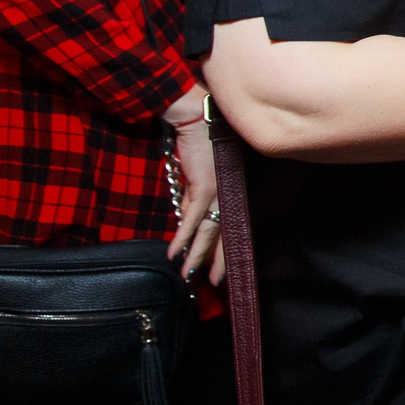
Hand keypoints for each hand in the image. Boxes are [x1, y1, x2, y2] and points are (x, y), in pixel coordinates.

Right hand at [166, 119, 223, 285]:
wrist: (196, 121)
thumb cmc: (198, 145)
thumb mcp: (197, 178)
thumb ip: (194, 198)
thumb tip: (187, 218)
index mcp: (229, 193)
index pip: (229, 227)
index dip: (225, 251)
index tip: (220, 271)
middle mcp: (228, 195)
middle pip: (224, 235)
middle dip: (217, 261)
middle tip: (213, 283)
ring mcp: (218, 192)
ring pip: (209, 232)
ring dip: (197, 256)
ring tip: (189, 276)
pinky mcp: (203, 187)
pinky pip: (192, 218)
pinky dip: (182, 238)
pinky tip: (175, 254)